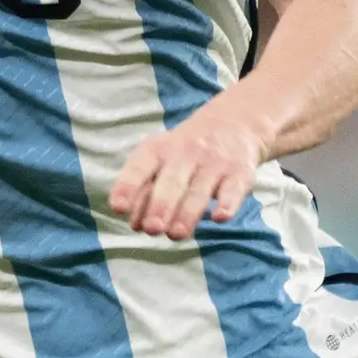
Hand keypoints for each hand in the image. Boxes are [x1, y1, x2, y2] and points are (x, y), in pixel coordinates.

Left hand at [108, 95, 266, 239]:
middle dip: (160, 205)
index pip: (140, 167)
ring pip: (199, 191)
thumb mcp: (159, 160)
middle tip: (152, 229)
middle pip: (171, 182)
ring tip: (176, 234)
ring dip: (187, 213)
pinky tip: (220, 217)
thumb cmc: (183, 153)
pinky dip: (227, 204)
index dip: (128, 187)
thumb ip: (144, 191)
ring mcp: (214, 163)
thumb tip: (136, 225)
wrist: (232, 124)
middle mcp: (185, 153)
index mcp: (157, 150)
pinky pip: (233, 190)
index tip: (118, 207)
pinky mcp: (240, 174)